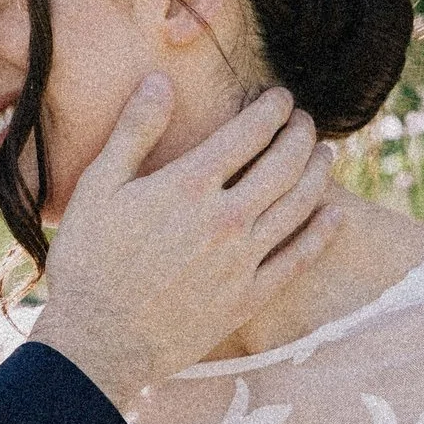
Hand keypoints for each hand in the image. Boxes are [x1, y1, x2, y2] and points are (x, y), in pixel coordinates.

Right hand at [28, 77, 341, 402]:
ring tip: (325, 153)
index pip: (248, 133)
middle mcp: (225, 218)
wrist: (96, 342)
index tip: (281, 97)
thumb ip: (134, 131)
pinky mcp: (247, 298)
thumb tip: (160, 81)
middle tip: (305, 120)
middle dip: (300, 134)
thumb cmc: (88, 262)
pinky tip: (335, 215)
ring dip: (318, 173)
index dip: (271, 109)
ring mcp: (242, 261)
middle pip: (283, 164)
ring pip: (298, 206)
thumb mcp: (97, 187)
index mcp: (189, 185)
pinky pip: (297, 260)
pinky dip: (321, 234)